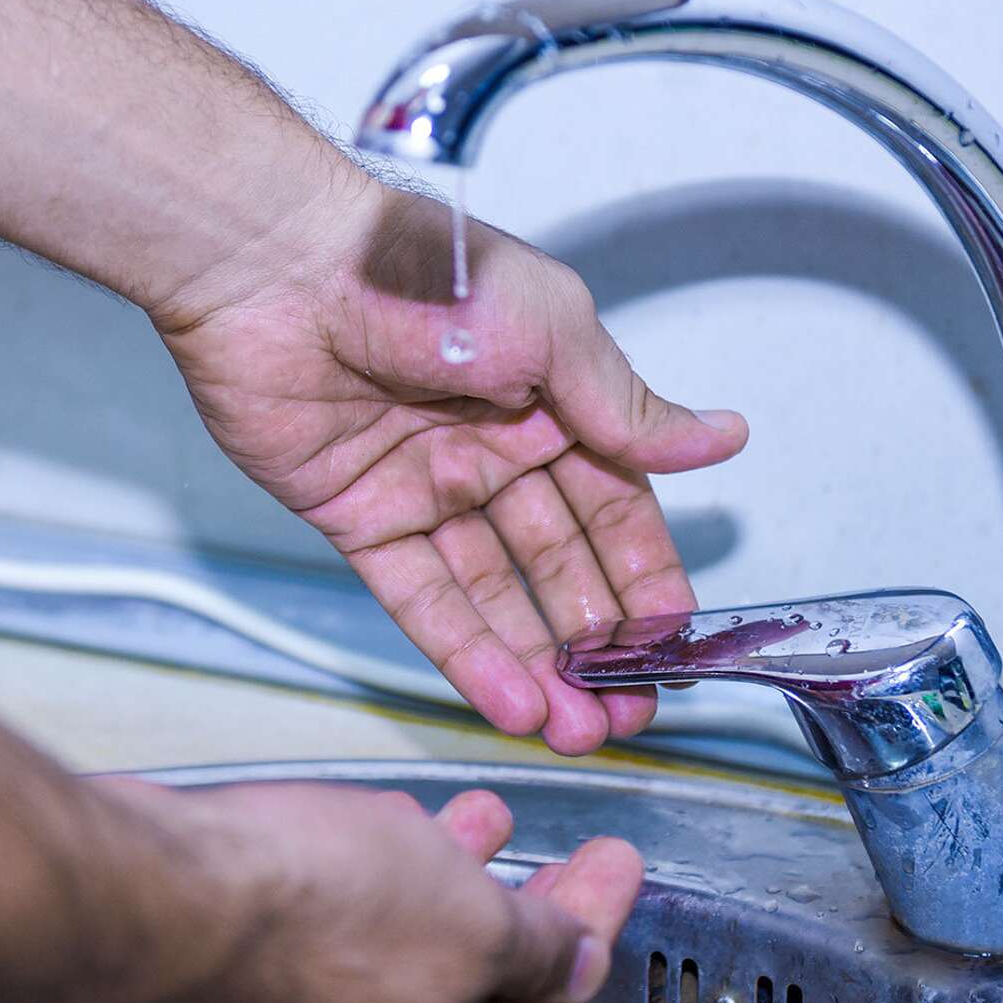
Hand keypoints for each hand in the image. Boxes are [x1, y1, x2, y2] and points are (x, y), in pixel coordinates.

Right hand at [136, 784, 642, 1002]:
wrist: (158, 891)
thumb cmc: (303, 912)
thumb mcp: (470, 920)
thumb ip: (537, 946)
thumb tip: (581, 963)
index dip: (592, 934)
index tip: (614, 874)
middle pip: (477, 980)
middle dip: (531, 907)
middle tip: (568, 859)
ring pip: (407, 940)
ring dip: (459, 873)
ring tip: (483, 820)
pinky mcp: (253, 955)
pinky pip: (344, 916)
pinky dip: (384, 870)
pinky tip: (386, 824)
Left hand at [157, 185, 748, 753]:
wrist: (280, 268)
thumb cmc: (421, 272)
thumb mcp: (552, 332)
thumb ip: (625, 409)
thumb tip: (722, 439)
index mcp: (551, 400)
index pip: (616, 507)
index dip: (645, 578)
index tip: (674, 647)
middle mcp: (492, 450)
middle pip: (559, 565)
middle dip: (597, 644)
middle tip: (630, 713)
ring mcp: (426, 488)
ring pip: (496, 595)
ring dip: (537, 666)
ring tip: (578, 733)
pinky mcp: (360, 518)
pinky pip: (423, 598)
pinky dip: (466, 653)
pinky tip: (511, 703)